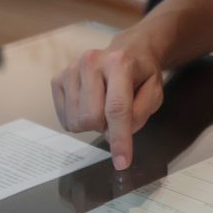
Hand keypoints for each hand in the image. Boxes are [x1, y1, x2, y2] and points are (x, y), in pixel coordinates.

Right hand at [51, 42, 164, 169]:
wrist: (127, 50)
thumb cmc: (141, 74)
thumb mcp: (154, 91)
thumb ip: (140, 113)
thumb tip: (116, 135)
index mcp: (120, 62)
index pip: (117, 109)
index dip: (120, 139)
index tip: (122, 163)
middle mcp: (91, 61)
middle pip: (92, 118)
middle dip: (106, 127)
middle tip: (117, 115)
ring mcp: (70, 69)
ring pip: (76, 121)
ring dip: (93, 123)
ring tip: (104, 105)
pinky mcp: (57, 78)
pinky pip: (65, 119)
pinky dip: (79, 120)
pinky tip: (90, 104)